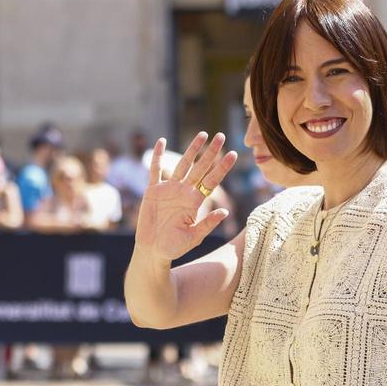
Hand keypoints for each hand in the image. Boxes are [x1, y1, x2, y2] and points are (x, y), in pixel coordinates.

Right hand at [135, 132, 236, 261]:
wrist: (153, 250)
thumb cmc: (174, 247)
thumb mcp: (193, 237)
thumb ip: (207, 224)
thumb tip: (225, 212)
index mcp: (195, 202)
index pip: (212, 180)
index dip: (222, 167)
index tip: (233, 154)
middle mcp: (184, 192)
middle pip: (200, 167)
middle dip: (211, 152)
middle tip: (221, 136)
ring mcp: (168, 189)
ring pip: (182, 164)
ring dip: (192, 150)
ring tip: (202, 135)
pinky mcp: (153, 191)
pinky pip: (155, 170)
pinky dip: (157, 156)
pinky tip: (161, 141)